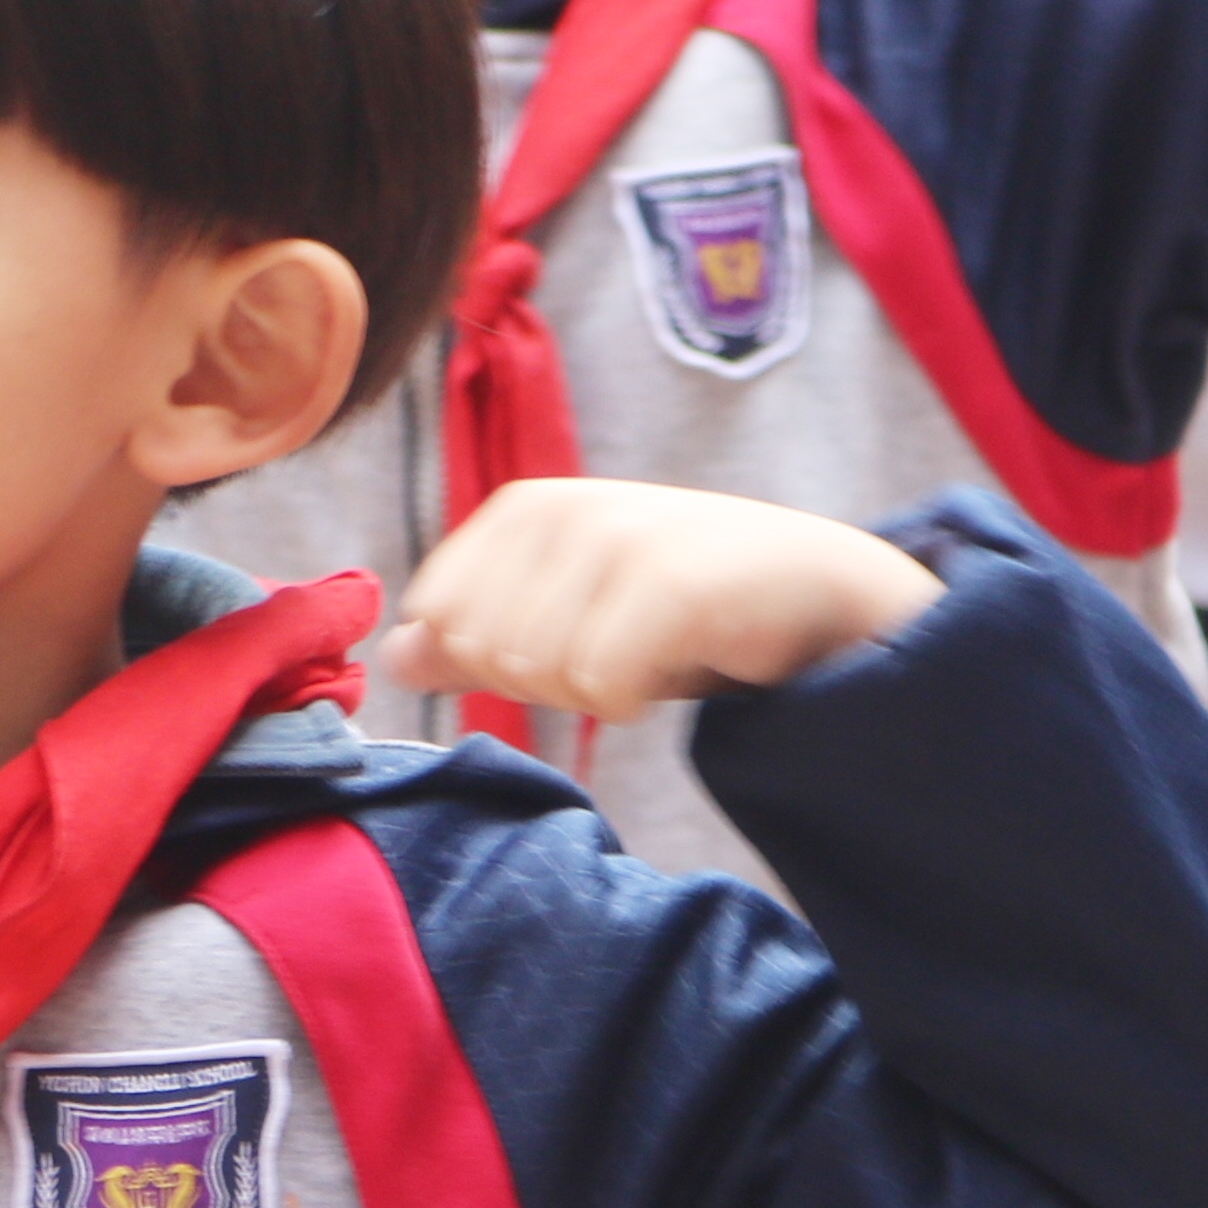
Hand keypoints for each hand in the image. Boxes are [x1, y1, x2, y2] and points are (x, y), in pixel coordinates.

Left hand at [379, 480, 941, 719]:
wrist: (814, 589)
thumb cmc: (681, 607)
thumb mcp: (567, 614)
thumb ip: (475, 636)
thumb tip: (393, 659)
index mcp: (522, 508)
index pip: (440, 619)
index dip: (493, 657)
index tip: (568, 638)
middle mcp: (560, 509)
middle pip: (485, 654)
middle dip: (547, 681)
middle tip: (619, 651)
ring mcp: (616, 538)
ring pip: (538, 673)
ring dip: (595, 690)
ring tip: (650, 652)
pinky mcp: (669, 582)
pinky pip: (599, 685)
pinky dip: (632, 699)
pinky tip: (677, 662)